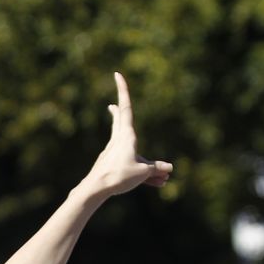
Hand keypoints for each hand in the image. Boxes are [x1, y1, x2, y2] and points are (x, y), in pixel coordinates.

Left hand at [81, 73, 172, 198]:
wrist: (96, 189)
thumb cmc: (119, 176)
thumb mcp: (142, 172)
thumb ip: (155, 169)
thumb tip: (168, 169)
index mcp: (126, 136)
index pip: (126, 107)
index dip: (123, 89)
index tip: (117, 74)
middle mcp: (118, 141)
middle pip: (119, 121)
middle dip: (119, 112)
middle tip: (112, 105)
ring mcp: (113, 152)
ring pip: (127, 145)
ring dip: (136, 147)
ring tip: (149, 166)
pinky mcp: (111, 165)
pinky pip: (128, 163)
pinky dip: (140, 170)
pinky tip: (152, 181)